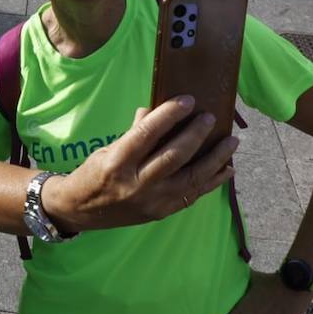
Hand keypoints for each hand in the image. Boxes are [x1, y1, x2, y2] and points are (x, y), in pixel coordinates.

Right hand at [49, 98, 237, 232]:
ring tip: (231, 141)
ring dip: (215, 159)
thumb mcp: (107, 149)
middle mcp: (136, 184)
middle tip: (210, 118)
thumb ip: (135, 132)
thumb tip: (156, 109)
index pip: (147, 133)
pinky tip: (227, 168)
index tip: (188, 100)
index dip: (169, 115)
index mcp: (117, 162)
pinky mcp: (161, 213)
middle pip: (174, 156)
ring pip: (191, 178)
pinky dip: (212, 181)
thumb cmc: (94, 173)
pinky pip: (193, 196)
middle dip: (196, 135)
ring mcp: (151, 202)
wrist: (81, 210)